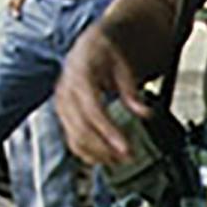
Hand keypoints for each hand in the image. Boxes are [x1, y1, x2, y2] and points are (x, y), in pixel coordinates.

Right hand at [55, 26, 149, 164]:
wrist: (88, 46)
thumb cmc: (104, 53)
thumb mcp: (123, 65)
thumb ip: (131, 90)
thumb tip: (144, 113)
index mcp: (80, 75)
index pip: (92, 109)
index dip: (108, 130)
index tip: (124, 147)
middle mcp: (66, 91)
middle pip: (81, 128)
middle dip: (104, 147)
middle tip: (127, 157)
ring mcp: (62, 104)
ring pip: (74, 137)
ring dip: (97, 154)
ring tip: (119, 160)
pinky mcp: (63, 115)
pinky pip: (72, 139)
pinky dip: (87, 152)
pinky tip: (105, 157)